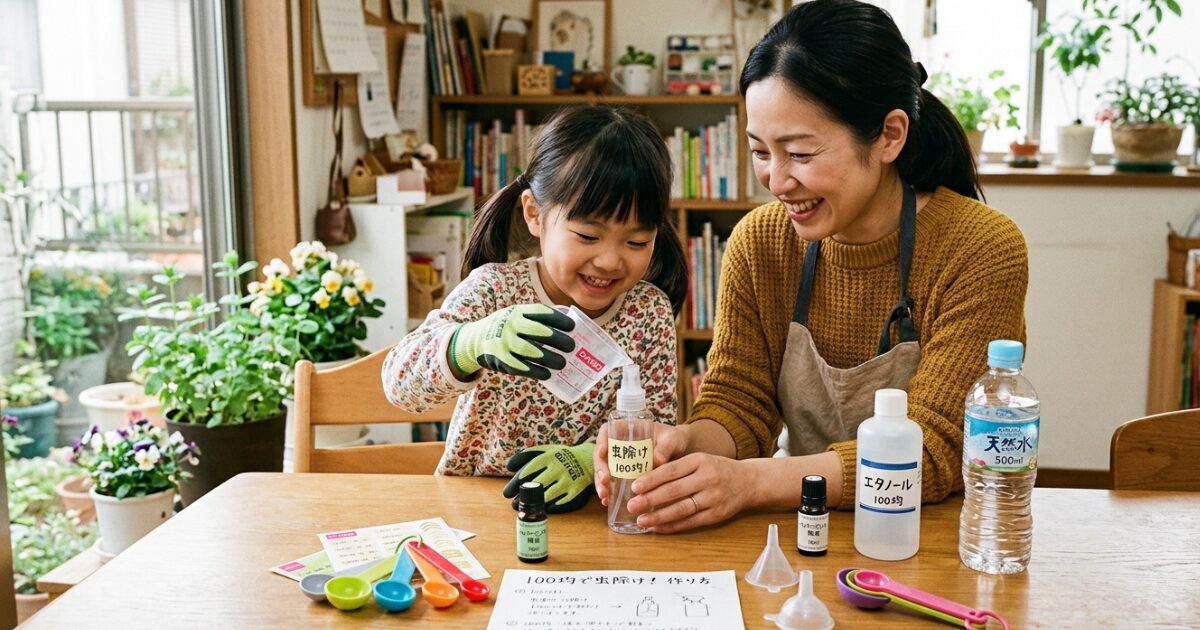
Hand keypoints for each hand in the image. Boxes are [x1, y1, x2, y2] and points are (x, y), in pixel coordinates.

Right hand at [451, 304, 574, 379]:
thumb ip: (536, 318)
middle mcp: (510, 325)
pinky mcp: (500, 359)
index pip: (541, 312)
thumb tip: (570, 324)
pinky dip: (536, 371)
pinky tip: (547, 374)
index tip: (572, 326)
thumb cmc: (507, 327)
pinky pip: (521, 367)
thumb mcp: (517, 315)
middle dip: (558, 339)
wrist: (476, 338)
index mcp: (518, 311)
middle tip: (571, 347)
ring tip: (563, 363)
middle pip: (539, 331)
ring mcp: (504, 342)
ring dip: (549, 358)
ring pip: (531, 351)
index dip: (558, 320)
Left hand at [503, 443, 595, 513]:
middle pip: (539, 483)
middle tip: (513, 503)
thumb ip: (527, 455)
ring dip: (535, 503)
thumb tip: (509, 466)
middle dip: (524, 495)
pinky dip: (551, 506)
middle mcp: (559, 467)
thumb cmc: (560, 456)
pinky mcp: (576, 489)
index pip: (532, 467)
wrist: (586, 460)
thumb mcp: (546, 450)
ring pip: (549, 494)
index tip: (510, 490)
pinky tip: (541, 509)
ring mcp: (568, 479)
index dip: (520, 478)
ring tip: (524, 509)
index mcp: (550, 456)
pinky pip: (562, 501)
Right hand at [593, 422, 688, 504]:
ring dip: (601, 483)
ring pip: (604, 470)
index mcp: (627, 429)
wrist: (679, 453)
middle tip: (604, 480)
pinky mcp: (624, 474)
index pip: (607, 431)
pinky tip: (608, 501)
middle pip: (602, 454)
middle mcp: (619, 445)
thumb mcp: (672, 440)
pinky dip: (609, 491)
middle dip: (600, 469)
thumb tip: (657, 460)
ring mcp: (620, 461)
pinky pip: (612, 482)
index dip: (601, 441)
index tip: (602, 453)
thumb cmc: (674, 440)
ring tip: (604, 496)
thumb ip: (665, 447)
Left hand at [624, 453, 752, 532]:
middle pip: (674, 490)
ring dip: (659, 516)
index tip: (634, 487)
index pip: (670, 470)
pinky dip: (673, 526)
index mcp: (699, 461)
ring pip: (681, 509)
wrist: (748, 481)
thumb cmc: (718, 469)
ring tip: (642, 521)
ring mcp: (713, 498)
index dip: (651, 480)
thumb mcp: (700, 460)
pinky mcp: (716, 515)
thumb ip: (678, 468)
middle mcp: (707, 478)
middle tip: (632, 506)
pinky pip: (691, 522)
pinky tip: (658, 528)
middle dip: (650, 499)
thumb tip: (646, 480)